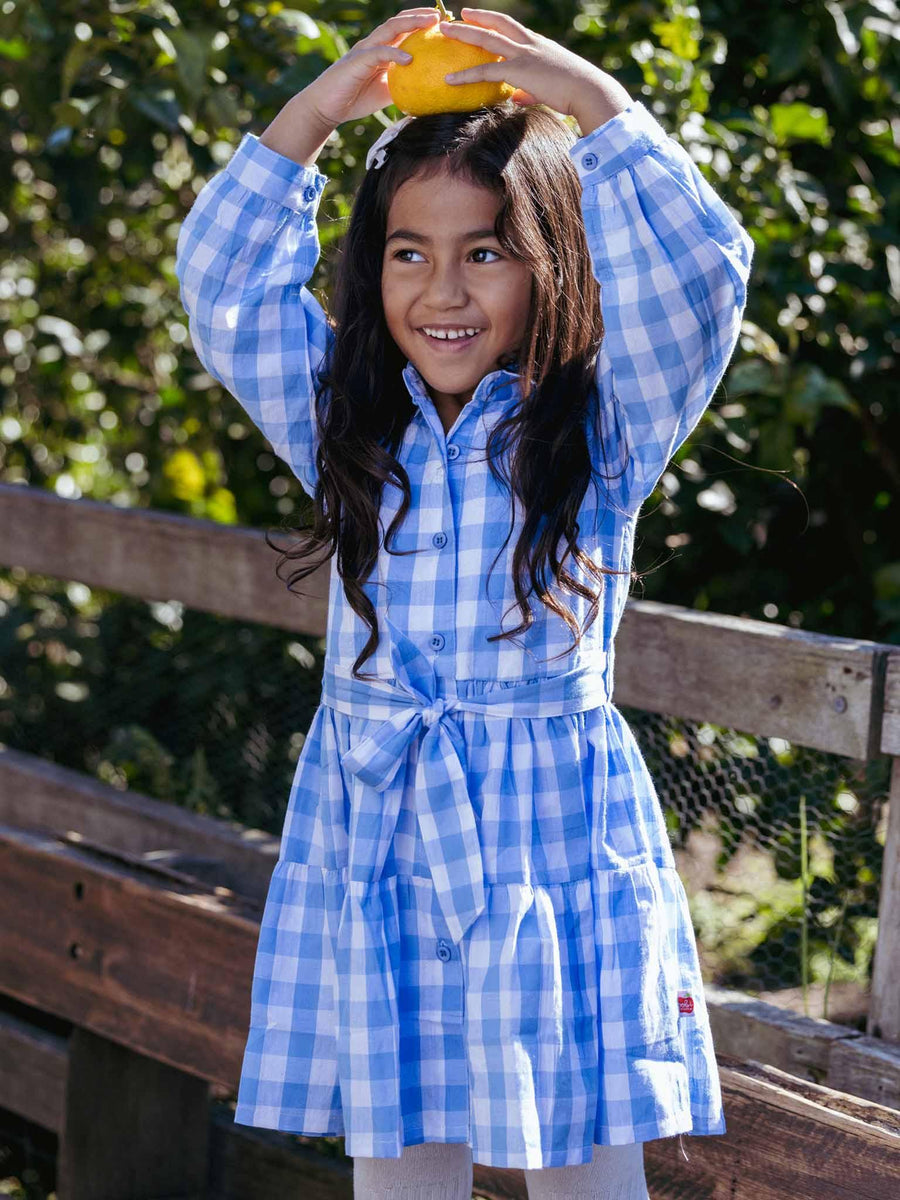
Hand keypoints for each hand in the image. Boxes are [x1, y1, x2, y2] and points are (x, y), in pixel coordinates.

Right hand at [301, 7, 440, 128]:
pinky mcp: (357, 61)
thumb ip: (403, 85)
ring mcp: (364, 50)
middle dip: (419, 16)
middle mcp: (373, 44)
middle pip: (398, 23)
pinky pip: (378, 53)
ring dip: (411, 24)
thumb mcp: (386, 92)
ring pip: (389, 30)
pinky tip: (410, 57)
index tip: (442, 24)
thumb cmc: (355, 99)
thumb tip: (427, 89)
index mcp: (380, 50)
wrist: (327, 108)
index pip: (402, 30)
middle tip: (440, 15)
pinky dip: (394, 53)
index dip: (421, 24)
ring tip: (429, 23)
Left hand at [439, 7, 619, 118]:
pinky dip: (466, 75)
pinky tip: (449, 80)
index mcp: (537, 44)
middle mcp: (529, 44)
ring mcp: (523, 55)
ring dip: (464, 33)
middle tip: (457, 15)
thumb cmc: (574, 92)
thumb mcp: (548, 87)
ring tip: (445, 31)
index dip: (493, 21)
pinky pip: (486, 71)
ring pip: (487, 39)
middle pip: (497, 25)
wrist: (588, 90)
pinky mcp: (518, 71)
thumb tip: (515, 98)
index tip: (478, 18)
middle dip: (476, 18)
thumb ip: (528, 91)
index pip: (511, 28)